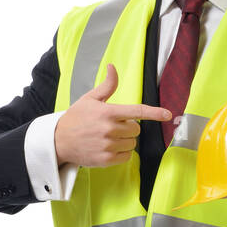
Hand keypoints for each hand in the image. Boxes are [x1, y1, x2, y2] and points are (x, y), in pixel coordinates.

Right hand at [54, 63, 172, 167]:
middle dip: (129, 127)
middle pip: (136, 129)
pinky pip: (126, 156)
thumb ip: (106, 86)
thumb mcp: (90, 99)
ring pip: (132, 143)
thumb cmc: (76, 118)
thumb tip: (112, 67)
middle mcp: (109, 129)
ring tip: (109, 138)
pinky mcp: (106, 160)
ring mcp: (108, 145)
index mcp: (108, 112)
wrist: (59, 141)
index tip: (168, 114)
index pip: (137, 111)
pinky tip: (109, 148)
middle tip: (114, 126)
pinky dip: (122, 153)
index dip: (154, 113)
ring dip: (125, 140)